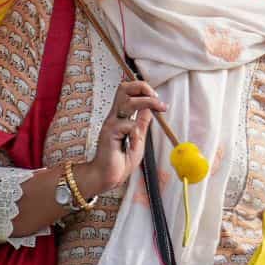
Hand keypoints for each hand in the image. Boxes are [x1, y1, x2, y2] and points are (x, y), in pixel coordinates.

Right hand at [78, 80, 163, 195]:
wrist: (106, 177)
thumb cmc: (118, 161)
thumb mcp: (137, 139)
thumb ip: (141, 124)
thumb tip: (149, 109)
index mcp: (120, 117)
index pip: (128, 92)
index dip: (143, 90)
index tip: (157, 99)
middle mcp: (114, 117)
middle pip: (123, 88)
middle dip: (142, 87)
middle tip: (156, 97)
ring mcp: (111, 124)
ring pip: (128, 101)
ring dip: (147, 101)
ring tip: (158, 108)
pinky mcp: (109, 134)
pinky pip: (128, 126)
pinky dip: (136, 134)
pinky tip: (133, 145)